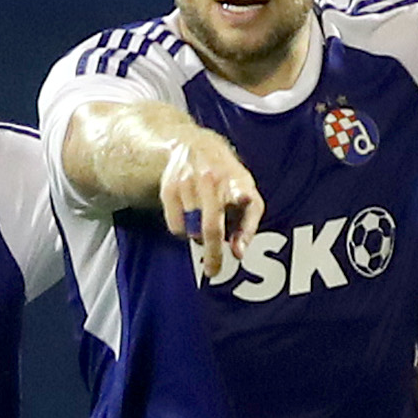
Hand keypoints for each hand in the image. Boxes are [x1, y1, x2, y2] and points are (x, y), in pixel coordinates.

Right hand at [161, 133, 264, 280]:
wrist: (195, 146)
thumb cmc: (228, 177)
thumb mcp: (247, 192)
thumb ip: (248, 225)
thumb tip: (238, 253)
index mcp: (235, 181)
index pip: (239, 189)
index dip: (240, 195)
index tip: (242, 198)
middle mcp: (211, 180)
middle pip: (211, 226)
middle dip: (213, 253)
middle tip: (213, 271)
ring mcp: (188, 184)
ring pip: (191, 230)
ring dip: (199, 237)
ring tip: (205, 226)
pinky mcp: (169, 189)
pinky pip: (176, 227)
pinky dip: (184, 231)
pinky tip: (191, 219)